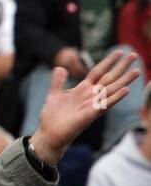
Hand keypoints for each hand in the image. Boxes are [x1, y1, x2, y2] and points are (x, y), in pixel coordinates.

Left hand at [32, 49, 139, 163]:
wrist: (48, 134)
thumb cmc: (53, 117)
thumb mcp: (54, 94)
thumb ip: (58, 81)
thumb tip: (60, 67)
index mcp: (82, 89)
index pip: (98, 71)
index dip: (108, 61)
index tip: (119, 51)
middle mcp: (90, 96)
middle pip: (109, 78)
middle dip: (122, 67)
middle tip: (134, 55)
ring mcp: (92, 105)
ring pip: (111, 90)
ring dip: (124, 81)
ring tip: (137, 71)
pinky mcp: (90, 115)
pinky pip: (105, 105)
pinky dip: (115, 98)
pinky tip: (126, 91)